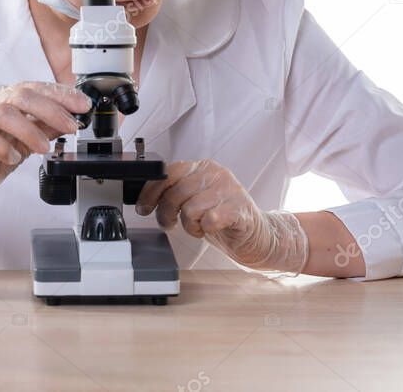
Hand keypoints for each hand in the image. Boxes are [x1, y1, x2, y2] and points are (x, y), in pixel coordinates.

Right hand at [0, 81, 91, 227]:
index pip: (38, 88)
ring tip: (44, 148)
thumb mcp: (26, 139)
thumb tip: (72, 120)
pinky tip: (14, 158)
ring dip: (29, 130)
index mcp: (9, 97)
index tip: (84, 105)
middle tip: (71, 127)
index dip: (63, 95)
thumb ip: (46, 127)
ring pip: (5, 113)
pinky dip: (4, 148)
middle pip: (23, 96)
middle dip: (52, 110)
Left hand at [135, 159, 308, 273]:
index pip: (168, 172)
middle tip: (170, 224)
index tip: (144, 208)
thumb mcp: (195, 200)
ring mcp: (230, 190)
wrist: (258, 236)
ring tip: (198, 227)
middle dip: (166, 213)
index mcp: (203, 167)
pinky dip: (204, 229)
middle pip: (176, 192)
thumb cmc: (223, 218)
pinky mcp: (239, 209)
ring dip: (189, 225)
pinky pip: (208, 220)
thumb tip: (147, 197)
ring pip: (190, 208)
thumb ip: (176, 193)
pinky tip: (210, 229)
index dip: (151, 192)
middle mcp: (216, 174)